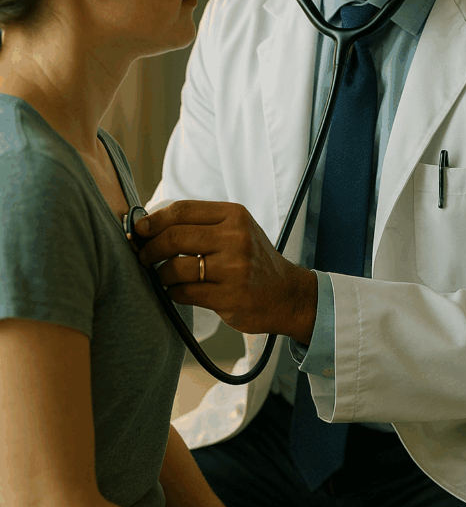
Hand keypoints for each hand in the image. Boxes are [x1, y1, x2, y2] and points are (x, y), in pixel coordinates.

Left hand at [136, 200, 317, 342]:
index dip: (154, 219)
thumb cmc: (252, 259)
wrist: (286, 294)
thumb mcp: (236, 230)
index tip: (139, 229)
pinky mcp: (229, 297)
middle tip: (143, 255)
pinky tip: (177, 291)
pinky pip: (184, 293)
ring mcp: (234, 269)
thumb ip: (200, 223)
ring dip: (160, 275)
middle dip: (150, 248)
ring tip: (163, 277)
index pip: (182, 210)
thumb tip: (149, 222)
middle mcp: (236, 238)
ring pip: (175, 268)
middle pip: (175, 237)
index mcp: (234, 215)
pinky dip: (173, 292)